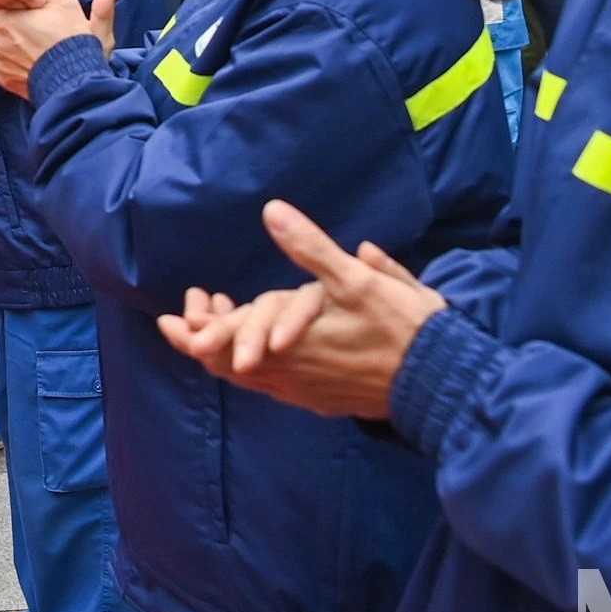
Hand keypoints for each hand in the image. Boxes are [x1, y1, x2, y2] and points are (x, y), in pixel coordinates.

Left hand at [156, 200, 446, 419]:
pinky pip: (271, 388)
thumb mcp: (358, 280)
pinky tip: (254, 354)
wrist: (441, 382)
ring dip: (225, 354)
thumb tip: (272, 211)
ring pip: (247, 378)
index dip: (194, 332)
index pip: (224, 344)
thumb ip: (311, 247)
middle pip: (226, 365)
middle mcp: (289, 373)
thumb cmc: (402, 327)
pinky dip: (252, 368)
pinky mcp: (320, 400)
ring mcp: (303, 390)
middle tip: (183, 322)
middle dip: (201, 342)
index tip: (169, 319)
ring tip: (211, 332)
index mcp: (290, 343)